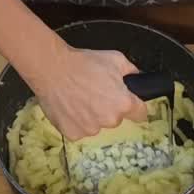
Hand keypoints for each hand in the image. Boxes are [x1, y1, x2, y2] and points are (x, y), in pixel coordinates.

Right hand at [24, 46, 146, 139]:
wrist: (52, 69)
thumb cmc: (83, 63)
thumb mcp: (115, 59)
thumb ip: (131, 71)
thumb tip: (136, 77)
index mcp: (123, 103)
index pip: (140, 114)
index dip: (135, 107)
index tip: (130, 104)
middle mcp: (110, 120)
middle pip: (116, 119)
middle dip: (109, 108)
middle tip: (96, 93)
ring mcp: (91, 129)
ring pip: (97, 125)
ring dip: (92, 116)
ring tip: (79, 98)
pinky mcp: (73, 134)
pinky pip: (80, 130)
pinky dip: (76, 121)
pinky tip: (70, 107)